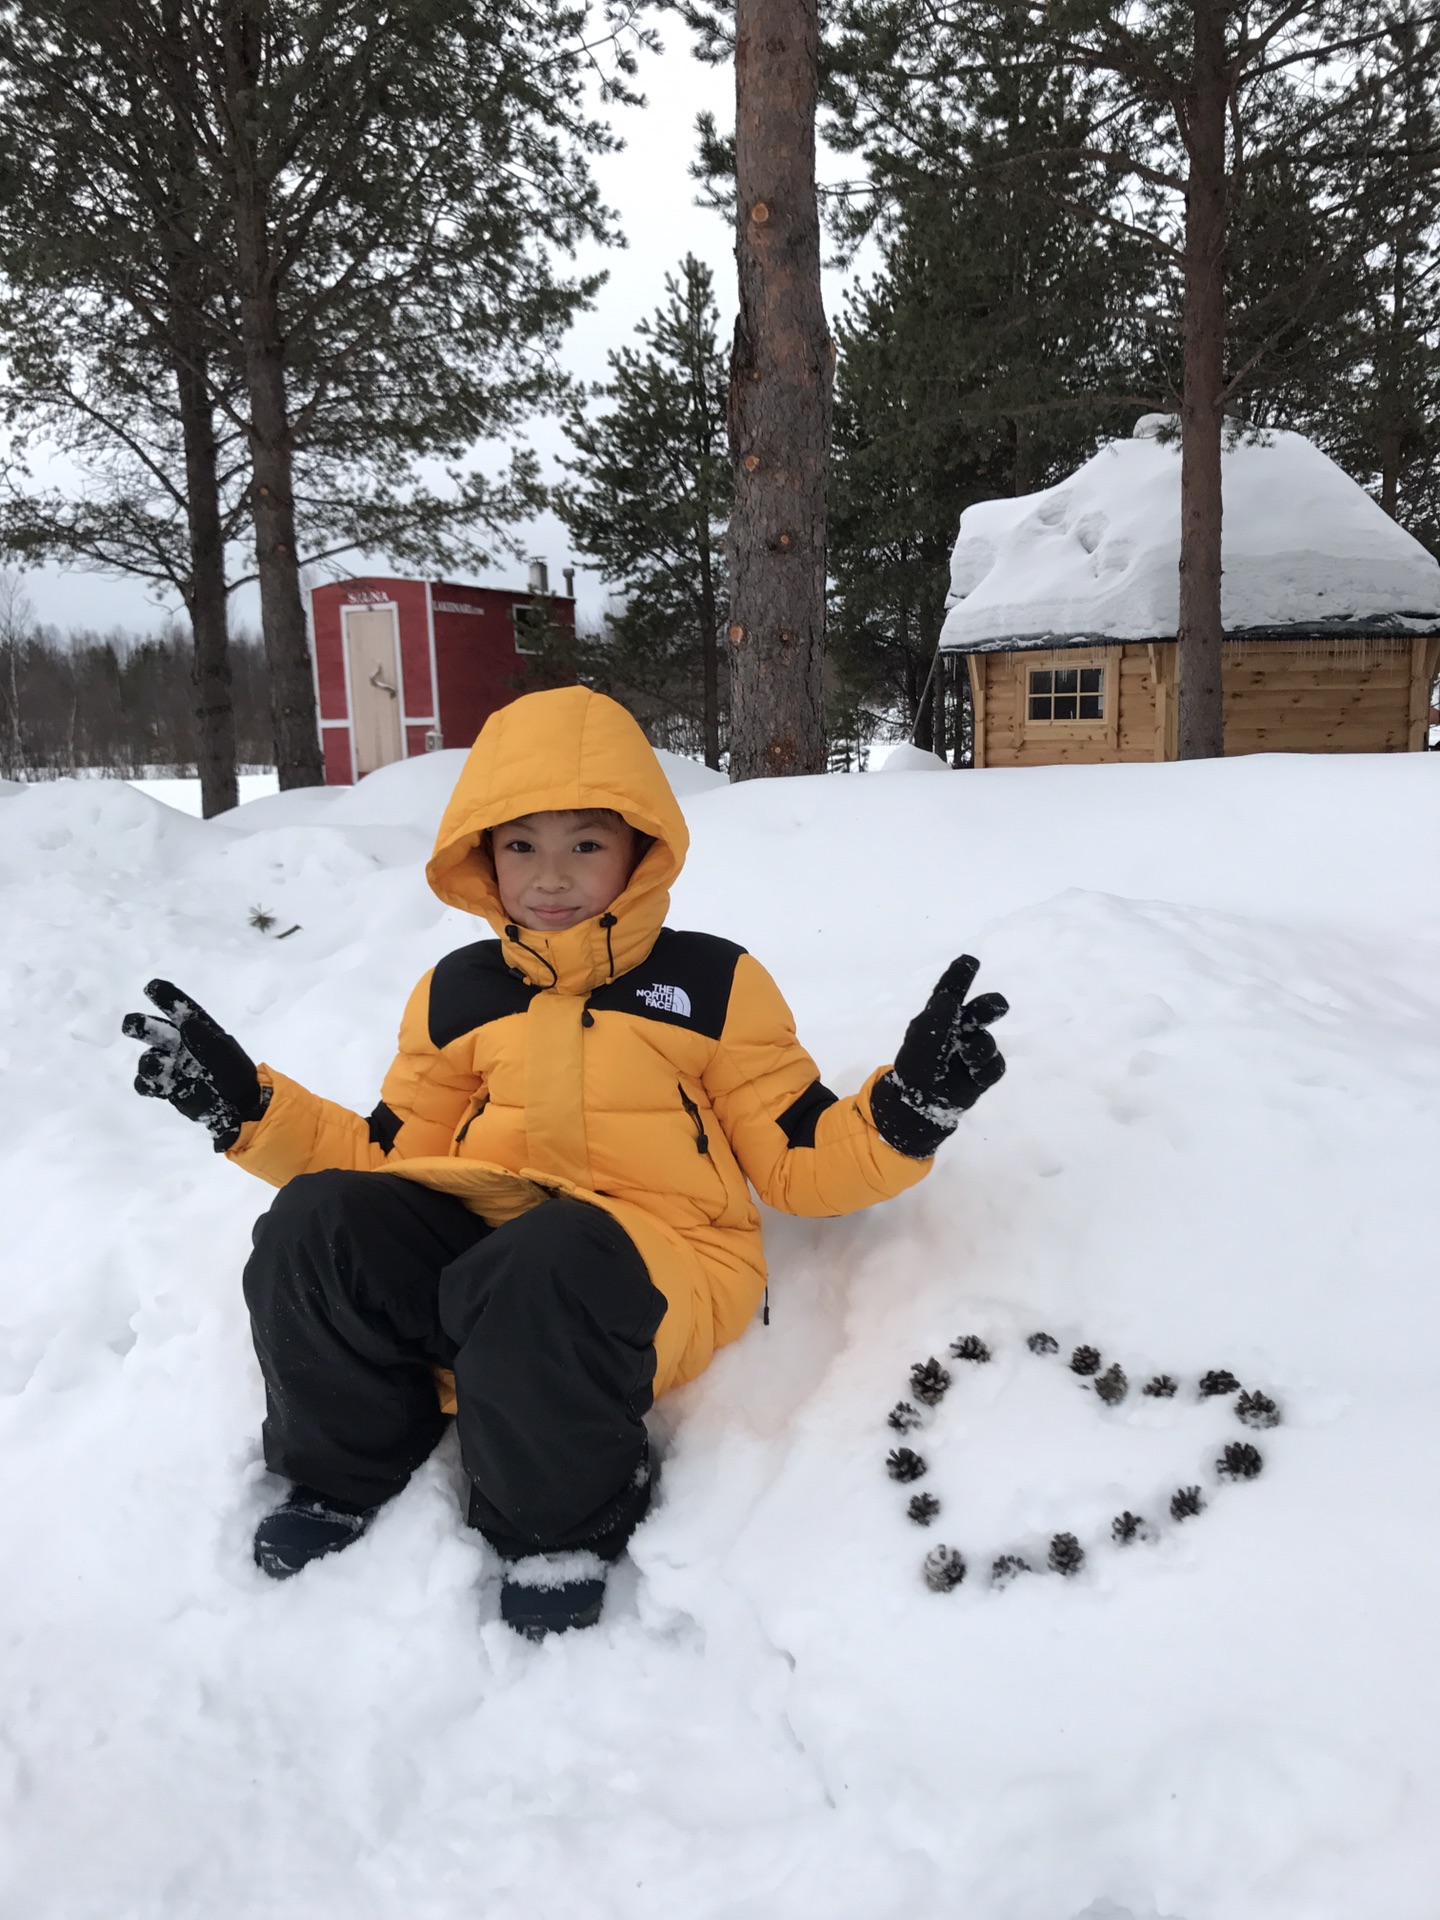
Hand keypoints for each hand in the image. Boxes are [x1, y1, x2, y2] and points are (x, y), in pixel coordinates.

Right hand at [121, 980, 265, 1150]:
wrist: (241, 1107)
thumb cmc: (237, 1075)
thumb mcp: (226, 1056)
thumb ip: (207, 1041)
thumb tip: (187, 1023)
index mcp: (199, 1030)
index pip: (180, 1009)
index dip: (167, 996)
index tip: (152, 985)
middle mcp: (181, 1045)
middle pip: (153, 1030)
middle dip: (140, 1025)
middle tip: (132, 1025)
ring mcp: (172, 1066)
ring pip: (148, 1059)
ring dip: (149, 1062)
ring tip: (160, 1066)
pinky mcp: (167, 1088)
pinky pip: (145, 1084)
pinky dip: (144, 1084)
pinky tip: (152, 1086)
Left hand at [870, 955, 1008, 1157]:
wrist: (918, 1105)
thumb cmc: (915, 1067)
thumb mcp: (921, 1039)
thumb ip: (936, 1019)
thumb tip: (952, 999)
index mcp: (939, 1016)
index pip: (951, 990)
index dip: (960, 975)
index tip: (970, 960)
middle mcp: (960, 1029)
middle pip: (982, 1010)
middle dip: (992, 1006)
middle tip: (999, 1006)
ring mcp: (973, 1050)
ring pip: (989, 1041)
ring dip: (981, 1047)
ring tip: (966, 1056)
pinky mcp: (983, 1073)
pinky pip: (996, 1065)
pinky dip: (985, 1068)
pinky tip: (972, 1074)